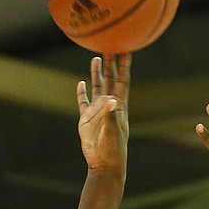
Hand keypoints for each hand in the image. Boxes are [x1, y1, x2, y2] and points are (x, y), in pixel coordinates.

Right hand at [77, 54, 129, 175]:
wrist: (104, 164)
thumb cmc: (113, 149)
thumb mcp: (113, 132)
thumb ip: (111, 116)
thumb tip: (110, 101)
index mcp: (119, 105)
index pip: (122, 80)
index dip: (124, 64)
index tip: (127, 48)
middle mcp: (108, 104)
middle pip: (110, 78)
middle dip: (110, 62)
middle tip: (110, 44)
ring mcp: (97, 111)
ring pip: (97, 86)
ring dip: (97, 72)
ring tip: (96, 57)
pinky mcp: (86, 119)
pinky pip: (83, 102)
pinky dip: (82, 92)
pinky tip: (81, 83)